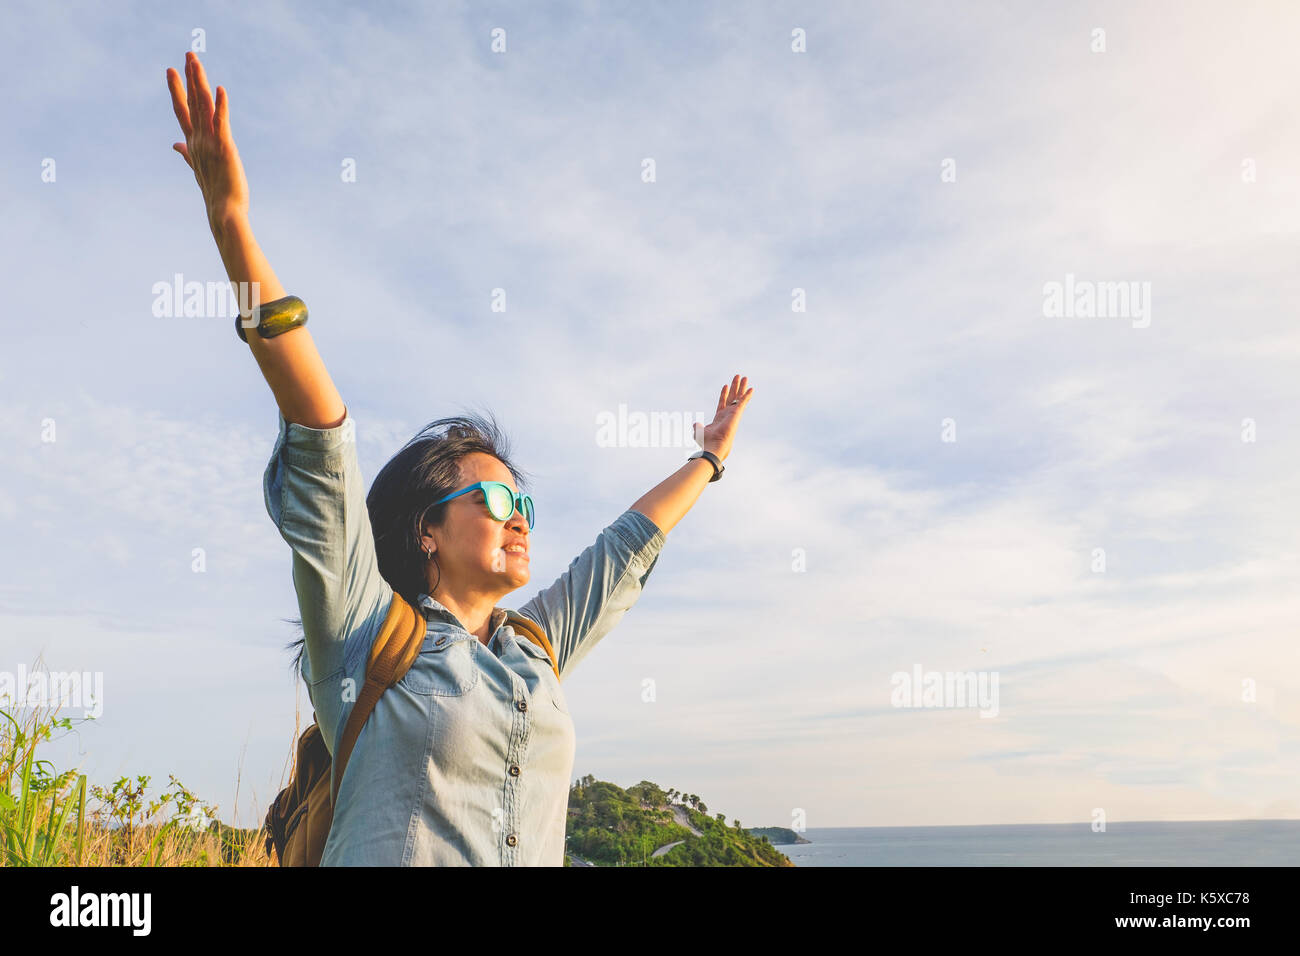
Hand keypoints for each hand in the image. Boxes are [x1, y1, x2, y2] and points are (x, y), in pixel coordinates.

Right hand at [166, 52, 249, 228]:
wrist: (223, 212)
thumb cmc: (214, 192)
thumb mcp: (197, 168)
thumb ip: (186, 153)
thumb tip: (174, 145)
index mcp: (193, 143)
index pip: (182, 110)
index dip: (177, 90)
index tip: (171, 70)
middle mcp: (198, 139)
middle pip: (192, 103)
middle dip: (189, 78)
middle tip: (188, 55)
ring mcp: (210, 142)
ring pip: (203, 107)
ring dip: (200, 83)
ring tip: (196, 62)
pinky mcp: (225, 148)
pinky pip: (222, 123)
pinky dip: (221, 106)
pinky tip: (220, 90)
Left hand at [692, 374, 753, 461]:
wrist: (713, 446)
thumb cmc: (706, 442)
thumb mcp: (698, 431)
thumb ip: (697, 426)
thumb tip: (695, 423)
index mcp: (720, 418)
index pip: (723, 403)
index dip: (724, 394)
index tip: (725, 385)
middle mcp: (728, 415)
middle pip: (733, 397)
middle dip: (735, 387)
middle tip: (738, 377)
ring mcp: (733, 414)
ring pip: (738, 397)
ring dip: (741, 387)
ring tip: (745, 377)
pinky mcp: (737, 413)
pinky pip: (743, 402)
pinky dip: (747, 395)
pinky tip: (751, 388)